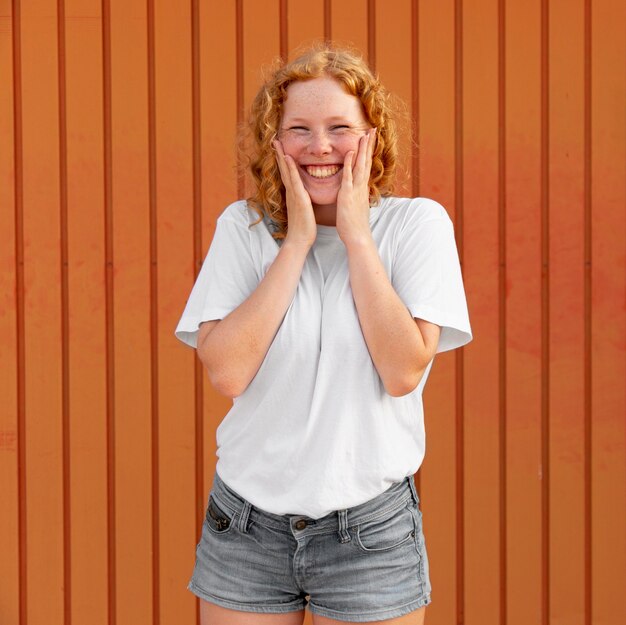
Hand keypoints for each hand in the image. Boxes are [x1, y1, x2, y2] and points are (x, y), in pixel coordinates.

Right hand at [273, 139, 316, 248]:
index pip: (288, 174)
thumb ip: (302, 201)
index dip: (284, 161)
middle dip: (279, 154)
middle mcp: (291, 192)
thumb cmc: (303, 228)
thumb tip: (304, 196)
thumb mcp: (303, 210)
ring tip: (277, 143)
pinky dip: (290, 169)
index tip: (281, 149)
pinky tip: (288, 158)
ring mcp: (293, 194)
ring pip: (286, 171)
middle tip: (275, 140)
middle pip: (283, 169)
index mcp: (293, 194)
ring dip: (281, 156)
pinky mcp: (298, 198)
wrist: (300, 240)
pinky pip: (294, 180)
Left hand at [335, 127, 375, 244]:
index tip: (370, 138)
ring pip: (360, 165)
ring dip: (362, 149)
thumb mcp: (356, 206)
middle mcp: (361, 186)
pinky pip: (348, 176)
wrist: (357, 237)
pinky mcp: (347, 195)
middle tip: (373, 128)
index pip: (366, 165)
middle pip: (366, 161)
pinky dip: (349, 163)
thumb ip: (355, 196)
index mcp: (362, 188)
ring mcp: (355, 190)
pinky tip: (349, 152)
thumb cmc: (354, 224)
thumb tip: (356, 193)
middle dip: (369, 144)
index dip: (368, 151)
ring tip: (365, 133)